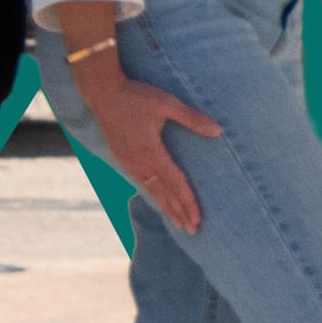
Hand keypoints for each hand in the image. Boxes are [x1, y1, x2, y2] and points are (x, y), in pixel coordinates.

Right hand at [71, 56, 221, 234]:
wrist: (102, 92)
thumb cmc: (136, 95)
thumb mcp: (167, 104)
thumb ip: (192, 118)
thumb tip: (219, 131)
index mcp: (151, 152)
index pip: (175, 184)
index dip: (187, 203)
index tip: (197, 219)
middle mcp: (138, 162)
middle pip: (163, 194)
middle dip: (178, 212)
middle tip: (192, 230)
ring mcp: (128, 162)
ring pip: (150, 190)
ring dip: (165, 207)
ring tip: (178, 222)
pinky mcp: (121, 158)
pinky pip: (140, 182)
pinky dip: (152, 195)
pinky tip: (158, 200)